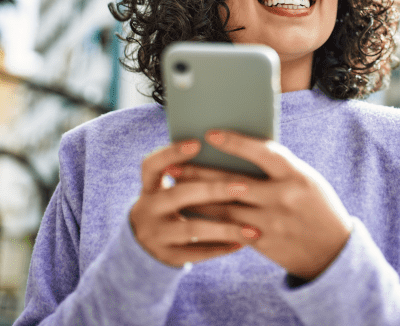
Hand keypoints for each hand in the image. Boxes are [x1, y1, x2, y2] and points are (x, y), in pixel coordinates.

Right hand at [129, 140, 259, 267]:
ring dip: (226, 227)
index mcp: (150, 187)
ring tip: (255, 228)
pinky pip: (198, 253)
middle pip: (179, 194)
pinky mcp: (167, 257)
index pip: (153, 165)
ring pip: (192, 228)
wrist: (145, 250)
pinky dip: (222, 247)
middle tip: (246, 187)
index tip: (198, 142)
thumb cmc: (173, 208)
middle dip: (214, 189)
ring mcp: (155, 235)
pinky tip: (244, 241)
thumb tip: (234, 153)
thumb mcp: (170, 191)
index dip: (172, 153)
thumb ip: (191, 176)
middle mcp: (147, 209)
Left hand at [178, 130, 352, 280]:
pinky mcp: (263, 241)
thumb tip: (239, 153)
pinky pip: (229, 228)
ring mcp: (271, 221)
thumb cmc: (317, 205)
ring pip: (225, 207)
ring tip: (175, 187)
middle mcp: (283, 197)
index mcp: (296, 174)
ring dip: (196, 197)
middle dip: (200, 173)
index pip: (262, 152)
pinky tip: (191, 212)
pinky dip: (208, 219)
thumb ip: (278, 168)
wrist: (332, 250)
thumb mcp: (306, 180)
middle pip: (233, 182)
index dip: (236, 143)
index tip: (210, 134)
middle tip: (174, 165)